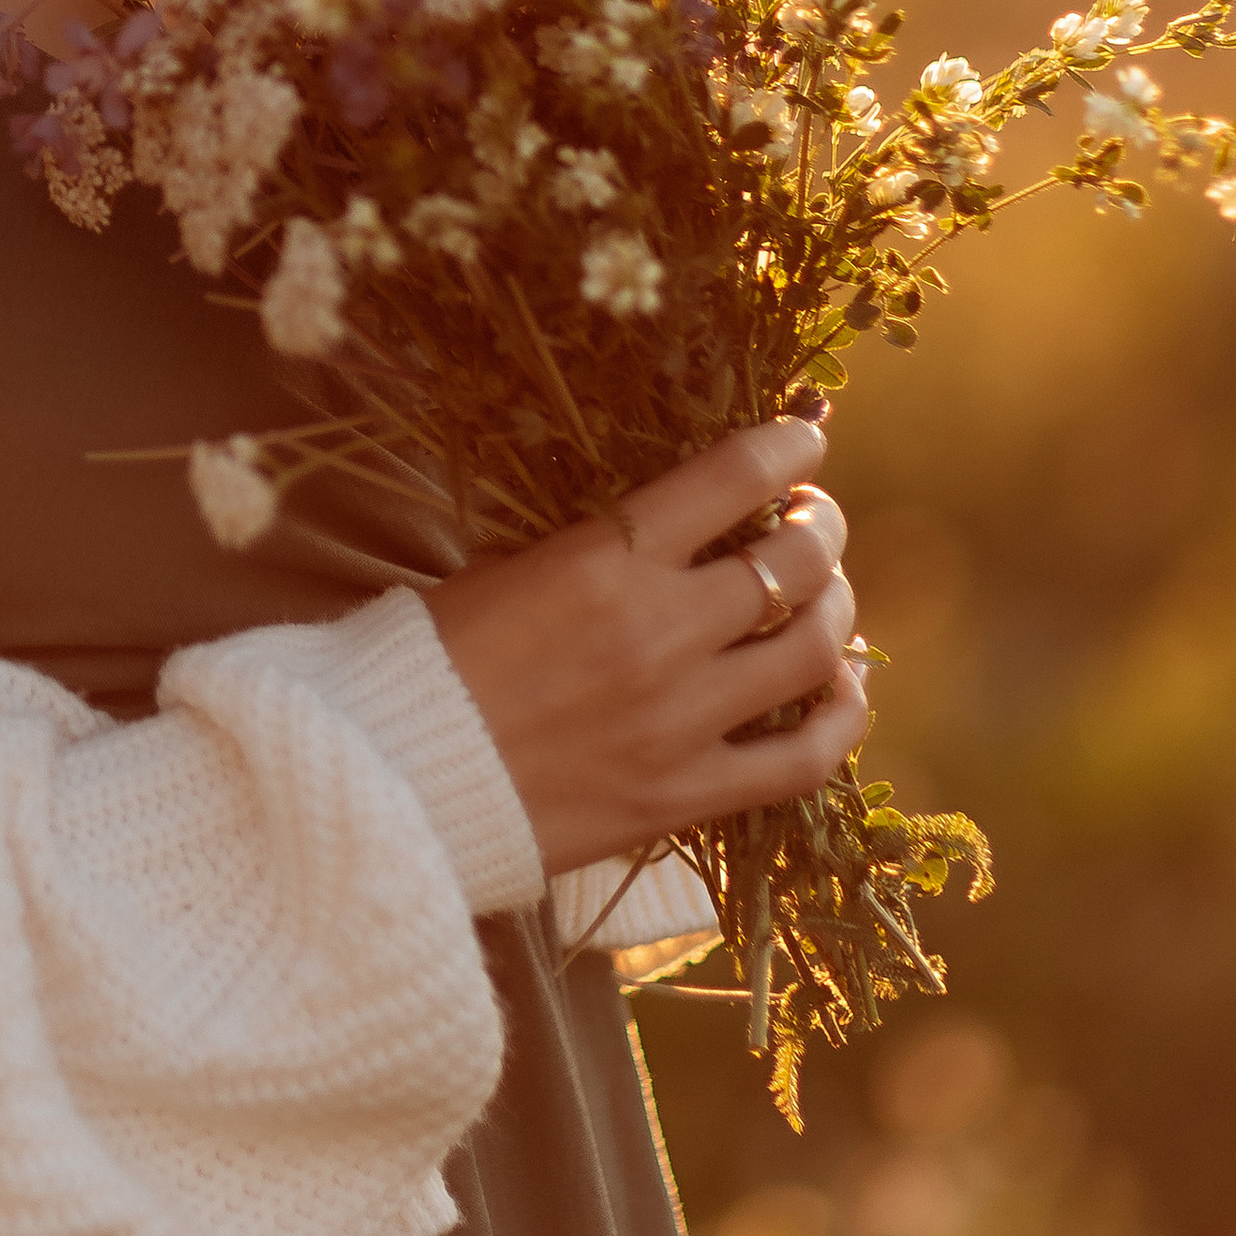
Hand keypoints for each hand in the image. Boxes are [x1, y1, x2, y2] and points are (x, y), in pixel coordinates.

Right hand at [427, 419, 862, 875]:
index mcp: (602, 560)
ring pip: (814, 650)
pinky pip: (804, 758)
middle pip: (794, 562)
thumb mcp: (504, 568)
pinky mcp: (684, 796)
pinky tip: (842, 687)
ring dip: (834, 606)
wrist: (393, 783)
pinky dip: (842, 716)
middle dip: (820, 527)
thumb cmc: (431, 659)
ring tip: (823, 593)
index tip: (802, 440)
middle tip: (813, 520)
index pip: (733, 479)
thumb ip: (596, 548)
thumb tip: (675, 523)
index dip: (786, 449)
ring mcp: (680, 720)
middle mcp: (658, 633)